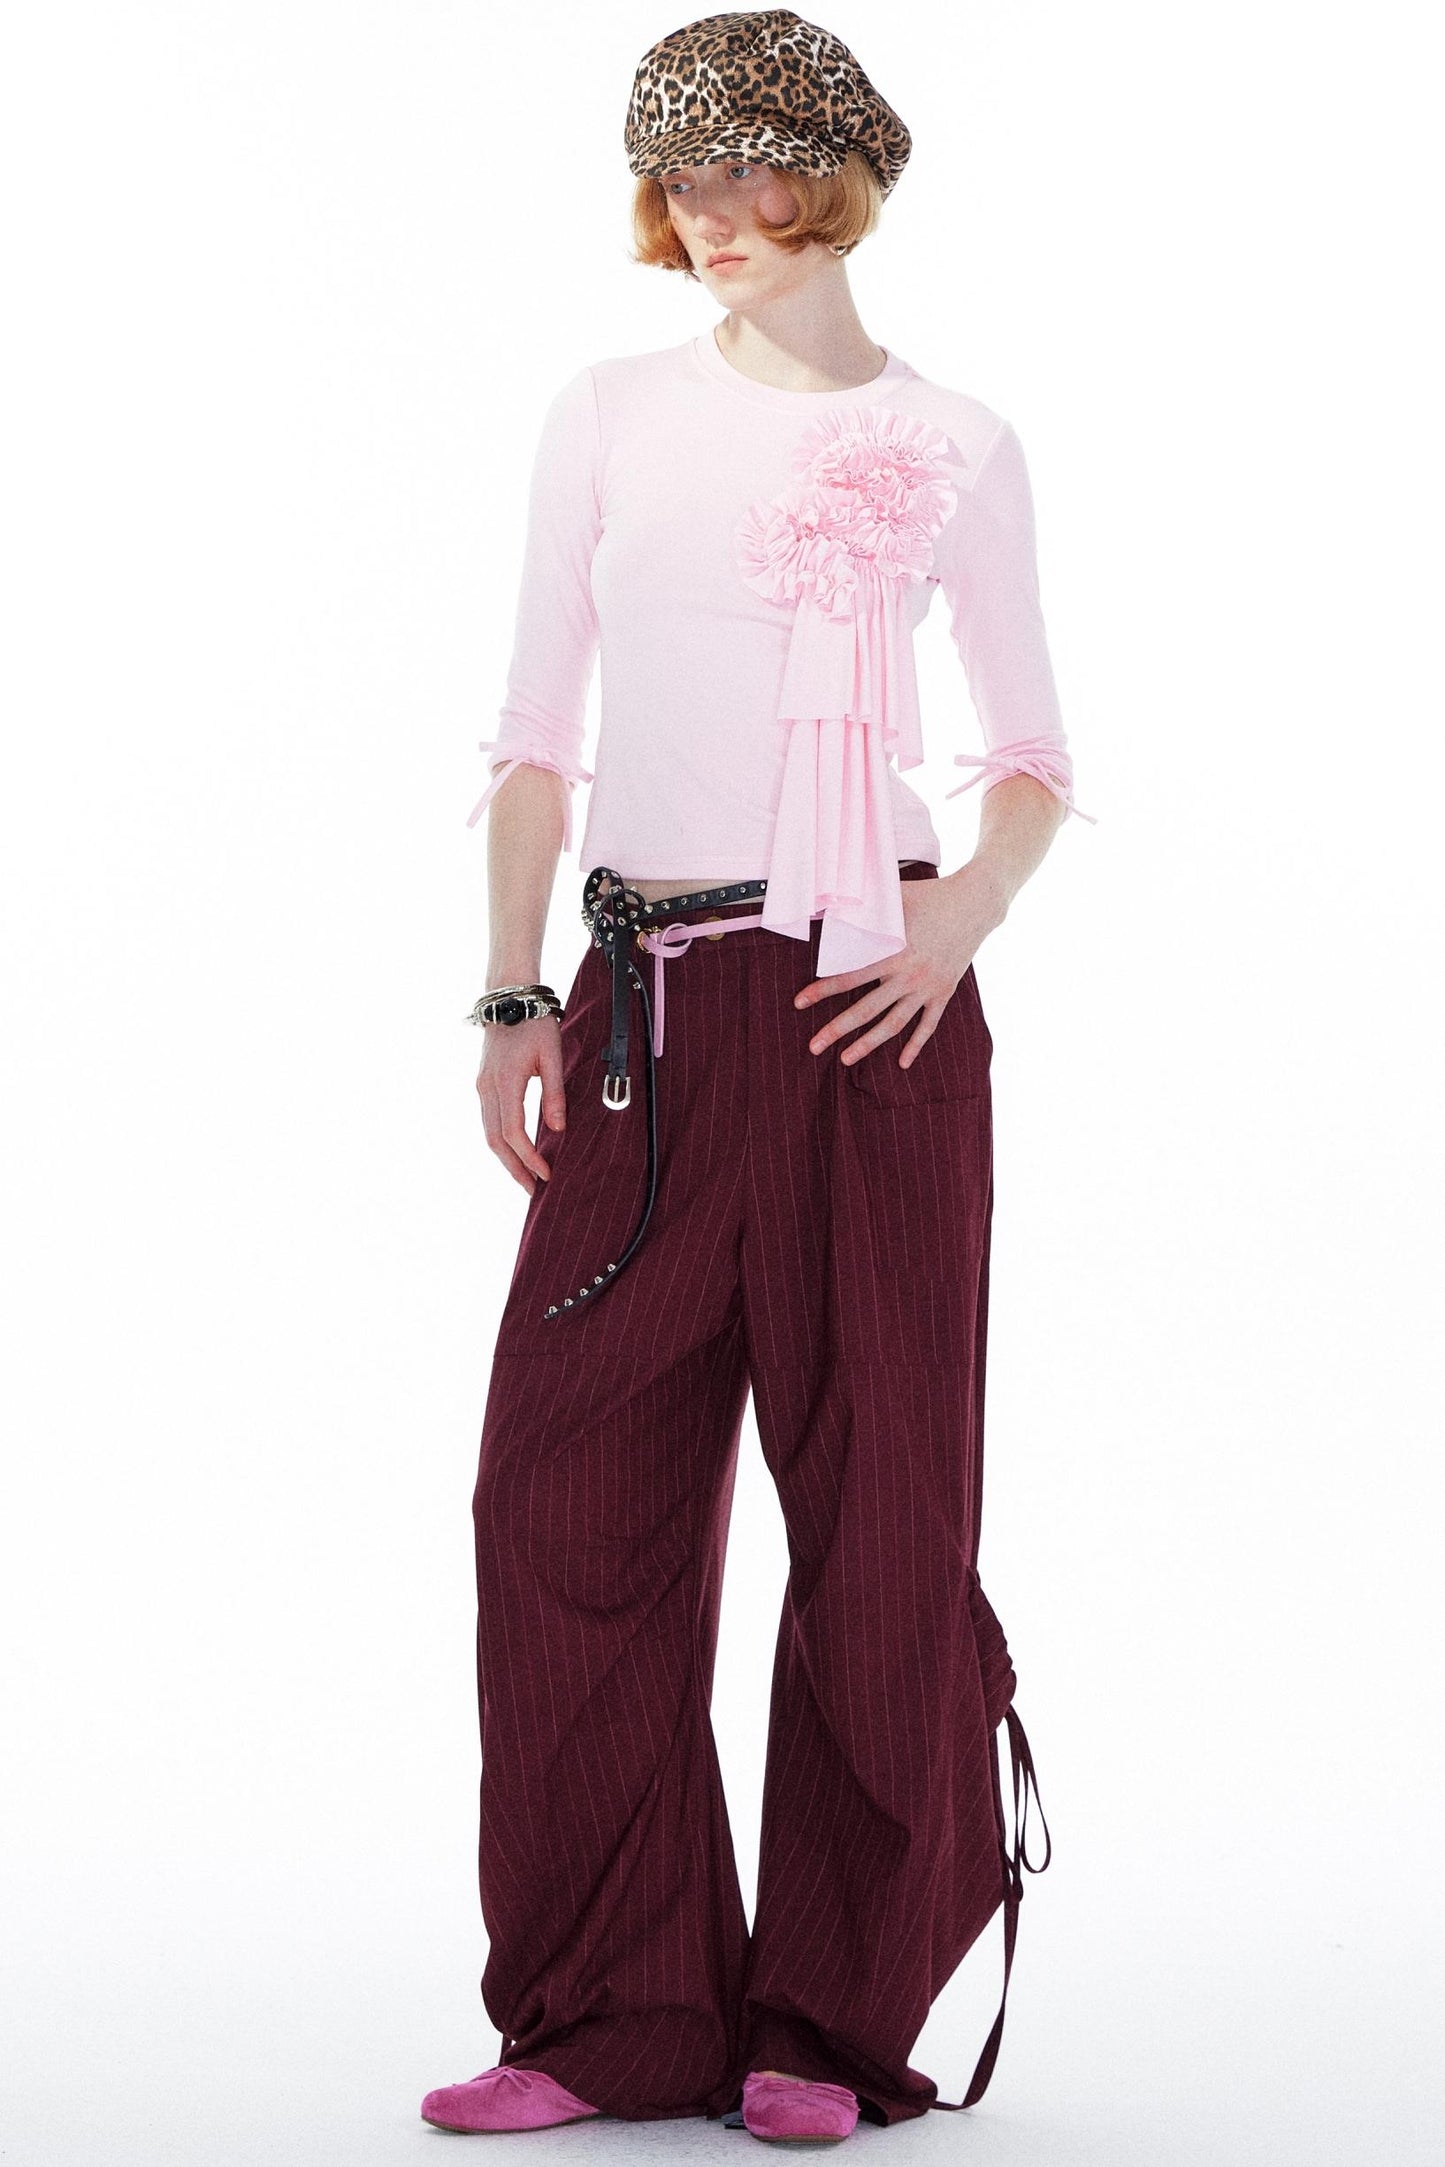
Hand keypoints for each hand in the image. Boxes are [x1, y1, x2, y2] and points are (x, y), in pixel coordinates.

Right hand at [476, 1017, 565, 1192]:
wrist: (509, 998)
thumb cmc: (535, 1024)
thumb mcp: (552, 1055)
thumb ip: (555, 1093)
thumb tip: (558, 1129)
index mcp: (505, 1082)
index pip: (514, 1132)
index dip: (529, 1157)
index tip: (546, 1173)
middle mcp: (487, 1089)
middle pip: (496, 1141)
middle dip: (514, 1169)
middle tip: (534, 1190)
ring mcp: (481, 1087)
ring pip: (489, 1134)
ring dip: (506, 1159)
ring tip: (526, 1177)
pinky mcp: (483, 1085)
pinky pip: (489, 1122)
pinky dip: (502, 1142)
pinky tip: (516, 1152)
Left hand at [793, 866, 1005, 1069]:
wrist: (975, 904)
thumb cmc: (931, 895)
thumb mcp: (895, 896)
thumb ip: (865, 906)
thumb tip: (830, 902)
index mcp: (893, 952)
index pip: (850, 976)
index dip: (822, 989)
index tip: (800, 1002)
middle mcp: (908, 975)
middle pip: (866, 1010)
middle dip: (837, 1029)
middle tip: (813, 1045)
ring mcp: (927, 988)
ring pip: (894, 1024)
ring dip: (868, 1044)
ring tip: (846, 1059)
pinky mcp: (943, 993)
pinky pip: (928, 1025)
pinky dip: (916, 1045)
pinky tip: (903, 1063)